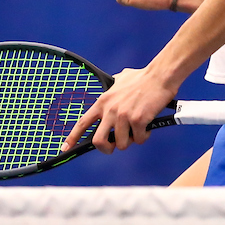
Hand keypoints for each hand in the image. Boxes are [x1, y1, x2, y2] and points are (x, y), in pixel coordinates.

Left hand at [60, 66, 178, 154]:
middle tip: (115, 145)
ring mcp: (123, 116)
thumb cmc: (143, 77)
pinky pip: (139, 139)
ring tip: (138, 129)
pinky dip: (145, 136)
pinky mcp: (138, 120)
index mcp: (102, 102)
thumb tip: (111, 86)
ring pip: (122, 144)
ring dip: (131, 140)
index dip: (72, 137)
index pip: (83, 123)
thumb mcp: (120, 80)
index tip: (65, 148)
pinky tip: (148, 125)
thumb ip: (112, 88)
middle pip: (98, 142)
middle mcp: (110, 110)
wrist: (160, 76)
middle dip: (106, 149)